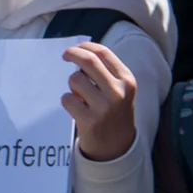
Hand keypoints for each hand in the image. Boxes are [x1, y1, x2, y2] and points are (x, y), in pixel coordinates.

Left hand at [63, 41, 138, 160]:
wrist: (117, 145)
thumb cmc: (115, 111)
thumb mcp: (121, 89)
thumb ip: (106, 71)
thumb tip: (81, 51)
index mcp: (127, 80)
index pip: (104, 54)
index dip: (87, 46)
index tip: (77, 47)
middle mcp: (118, 91)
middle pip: (89, 61)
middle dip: (73, 54)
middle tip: (65, 55)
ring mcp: (104, 106)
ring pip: (75, 80)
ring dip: (72, 84)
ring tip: (79, 94)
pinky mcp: (89, 120)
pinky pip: (67, 99)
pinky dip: (67, 100)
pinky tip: (76, 108)